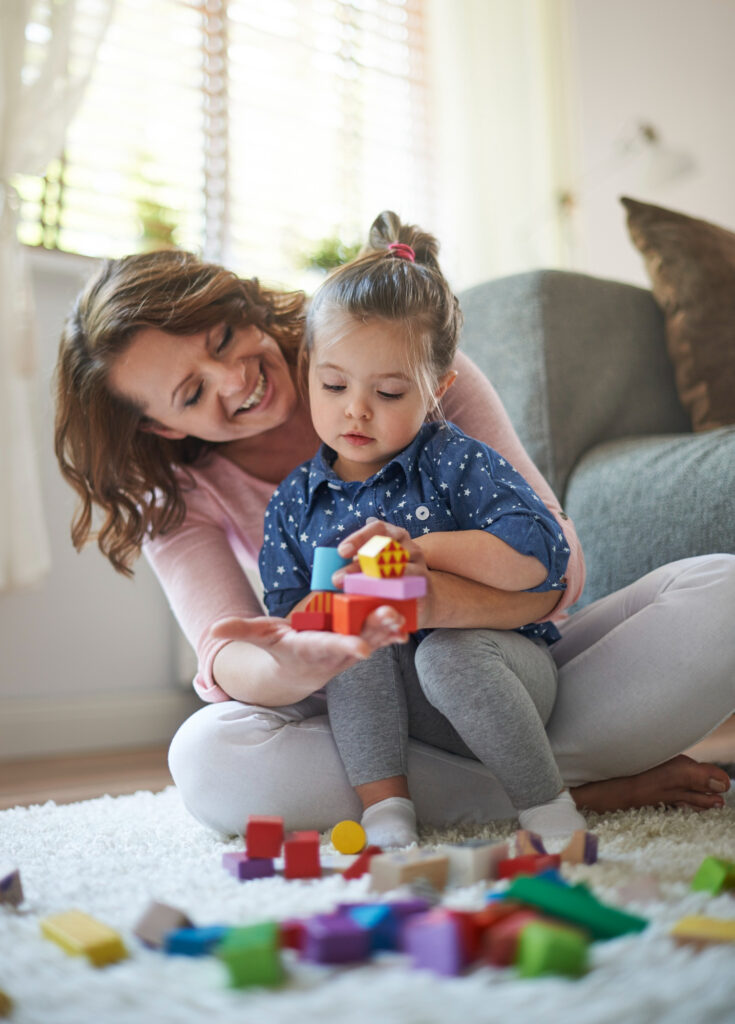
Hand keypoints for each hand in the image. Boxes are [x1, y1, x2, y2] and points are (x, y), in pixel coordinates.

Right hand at [211, 609, 406, 697]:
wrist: (297, 672)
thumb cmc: (279, 650)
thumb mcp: (260, 638)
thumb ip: (241, 632)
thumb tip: (213, 629)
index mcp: (311, 649)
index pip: (329, 648)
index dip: (344, 647)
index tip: (361, 649)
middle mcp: (335, 653)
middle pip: (358, 640)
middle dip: (375, 632)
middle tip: (392, 618)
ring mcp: (350, 649)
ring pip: (373, 637)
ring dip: (388, 627)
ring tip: (403, 613)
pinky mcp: (361, 642)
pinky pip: (379, 635)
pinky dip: (393, 628)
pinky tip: (408, 616)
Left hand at [333, 518, 433, 626]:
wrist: (420, 598)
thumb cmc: (389, 578)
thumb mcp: (374, 565)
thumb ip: (357, 562)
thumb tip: (330, 570)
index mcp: (395, 536)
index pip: (378, 529)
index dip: (359, 538)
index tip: (341, 552)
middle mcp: (409, 548)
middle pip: (385, 549)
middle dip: (358, 564)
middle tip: (337, 579)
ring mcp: (419, 566)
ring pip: (397, 569)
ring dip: (371, 582)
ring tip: (352, 591)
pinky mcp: (423, 587)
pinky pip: (407, 589)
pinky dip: (389, 595)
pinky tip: (374, 602)